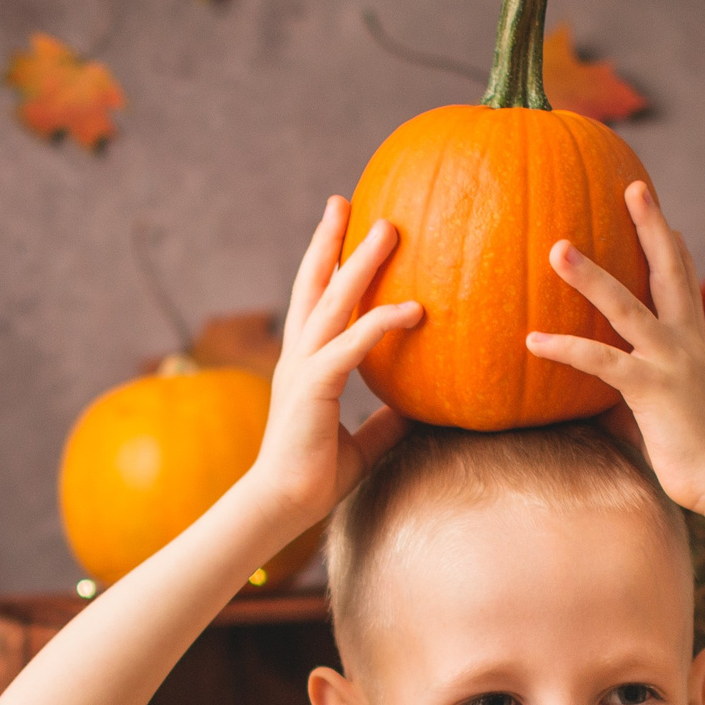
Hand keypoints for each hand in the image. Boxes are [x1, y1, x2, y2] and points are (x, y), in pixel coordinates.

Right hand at [248, 197, 422, 529]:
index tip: (339, 225)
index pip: (314, 300)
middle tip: (347, 200)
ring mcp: (303, 367)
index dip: (325, 262)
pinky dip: (380, 324)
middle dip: (330, 240)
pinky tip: (413, 309)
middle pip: (313, 283)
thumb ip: (387, 420)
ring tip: (387, 227)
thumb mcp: (363, 441)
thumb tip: (421, 409)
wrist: (283, 505)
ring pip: (331, 301)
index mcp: (306, 363)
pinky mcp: (314, 387)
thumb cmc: (316, 476)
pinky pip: (351, 346)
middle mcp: (299, 355)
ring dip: (358, 262)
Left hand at [527, 181, 704, 516]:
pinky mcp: (652, 389)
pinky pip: (602, 362)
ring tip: (557, 247)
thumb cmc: (695, 453)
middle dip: (651, 226)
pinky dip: (566, 349)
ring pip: (627, 306)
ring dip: (590, 276)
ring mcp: (671, 361)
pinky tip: (533, 340)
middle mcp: (686, 341)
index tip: (664, 214)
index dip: (676, 246)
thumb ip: (639, 392)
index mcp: (693, 343)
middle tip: (635, 186)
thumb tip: (605, 395)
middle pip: (668, 270)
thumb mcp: (669, 410)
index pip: (685, 283)